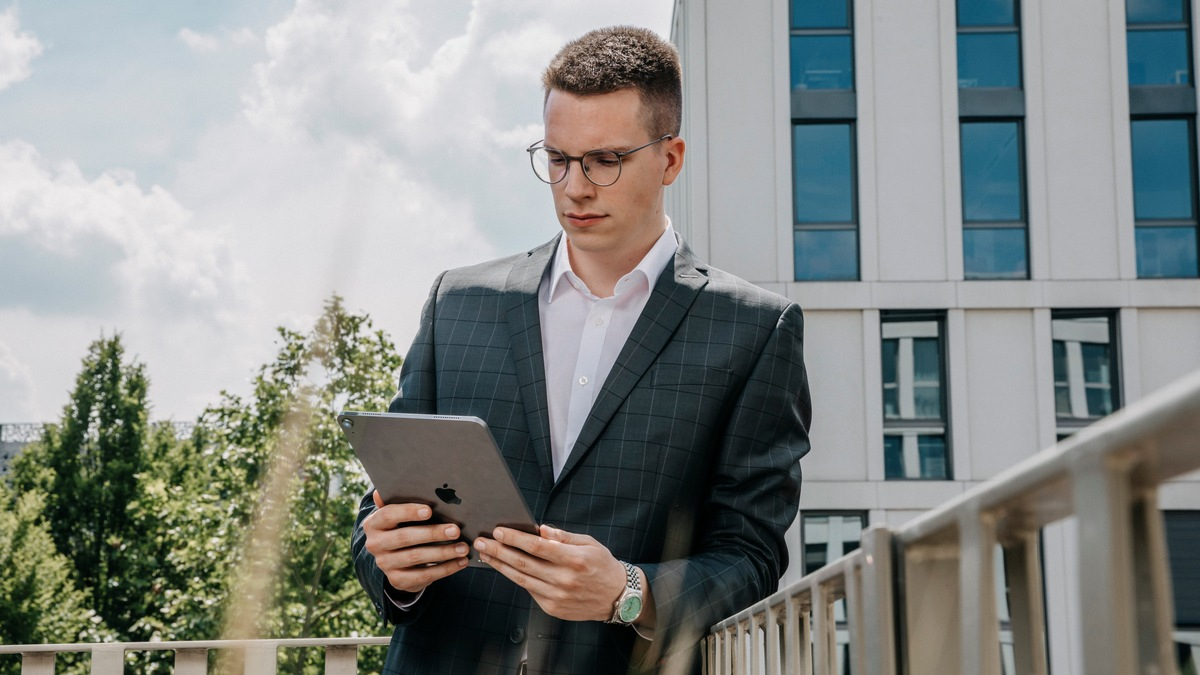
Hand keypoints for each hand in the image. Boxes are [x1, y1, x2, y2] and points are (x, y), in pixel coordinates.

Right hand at [362, 490, 468, 593]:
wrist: (395, 559)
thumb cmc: (402, 527)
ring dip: (443, 552)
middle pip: (405, 537)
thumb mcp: (398, 514)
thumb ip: (398, 500)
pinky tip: (460, 562)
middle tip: (456, 530)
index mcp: (374, 523)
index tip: (430, 510)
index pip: (389, 515)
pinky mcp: (397, 580)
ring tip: (463, 547)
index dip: (409, 512)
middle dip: (433, 533)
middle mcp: (375, 544)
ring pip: (416, 558)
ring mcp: (385, 564)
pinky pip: (423, 576)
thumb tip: (385, 488)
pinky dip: (445, 569)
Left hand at [473, 524, 627, 621]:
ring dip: (500, 566)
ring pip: (521, 579)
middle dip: (499, 551)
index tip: (498, 530)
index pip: (537, 547)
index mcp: (574, 559)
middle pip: (523, 563)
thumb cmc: (603, 566)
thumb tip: (539, 530)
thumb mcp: (590, 544)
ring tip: (486, 555)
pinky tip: (504, 568)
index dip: (515, 538)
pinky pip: (529, 590)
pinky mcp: (552, 608)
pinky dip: (515, 578)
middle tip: (482, 542)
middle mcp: (564, 580)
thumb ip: (563, 537)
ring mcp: (557, 597)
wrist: (617, 598)